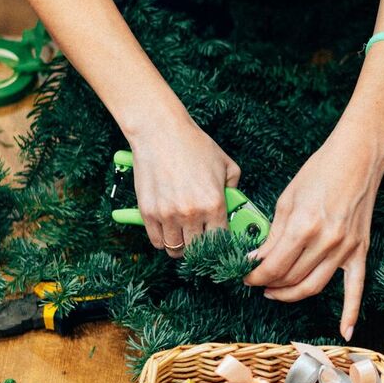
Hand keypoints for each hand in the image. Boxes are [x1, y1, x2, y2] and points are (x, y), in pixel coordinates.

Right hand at [128, 113, 239, 256]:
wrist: (160, 132)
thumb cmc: (193, 145)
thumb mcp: (226, 164)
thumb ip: (234, 188)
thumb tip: (234, 204)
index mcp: (214, 204)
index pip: (220, 242)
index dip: (220, 246)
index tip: (217, 244)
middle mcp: (192, 213)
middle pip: (198, 250)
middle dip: (200, 248)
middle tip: (199, 239)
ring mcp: (168, 215)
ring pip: (175, 250)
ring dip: (181, 247)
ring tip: (183, 236)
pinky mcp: (148, 213)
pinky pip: (156, 241)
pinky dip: (162, 240)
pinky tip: (168, 230)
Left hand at [243, 126, 383, 339]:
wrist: (358, 158)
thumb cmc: (320, 171)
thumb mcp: (287, 199)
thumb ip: (273, 234)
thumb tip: (257, 259)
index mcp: (303, 226)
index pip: (273, 266)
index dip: (255, 276)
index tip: (245, 275)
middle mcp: (325, 242)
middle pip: (290, 279)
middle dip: (269, 284)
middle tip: (257, 282)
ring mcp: (345, 249)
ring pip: (313, 287)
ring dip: (290, 295)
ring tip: (275, 292)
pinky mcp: (359, 251)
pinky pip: (355, 289)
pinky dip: (351, 313)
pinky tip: (346, 332)